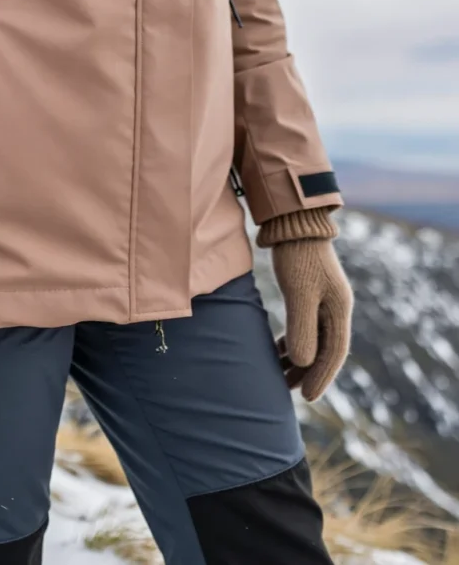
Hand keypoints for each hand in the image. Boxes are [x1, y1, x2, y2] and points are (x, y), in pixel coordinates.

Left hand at [272, 238, 352, 400]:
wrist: (292, 222)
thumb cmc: (297, 256)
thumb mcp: (298, 293)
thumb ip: (302, 329)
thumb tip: (303, 364)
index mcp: (339, 309)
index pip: (334, 353)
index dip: (321, 377)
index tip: (307, 398)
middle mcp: (336, 307)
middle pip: (325, 349)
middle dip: (308, 372)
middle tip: (289, 392)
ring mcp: (323, 300)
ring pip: (314, 338)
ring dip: (299, 359)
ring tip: (280, 376)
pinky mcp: (309, 292)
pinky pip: (305, 325)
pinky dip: (294, 340)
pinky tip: (280, 350)